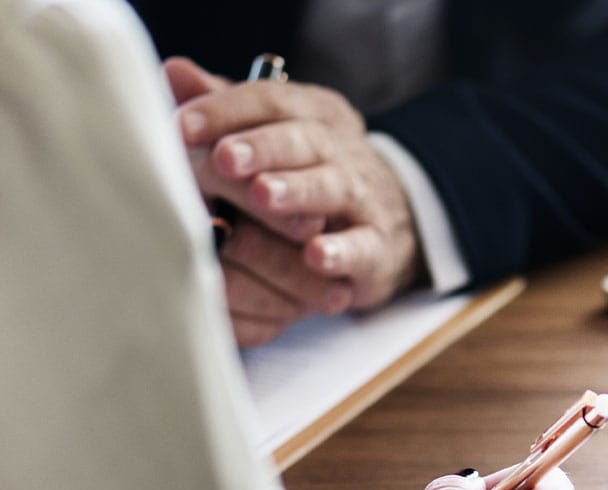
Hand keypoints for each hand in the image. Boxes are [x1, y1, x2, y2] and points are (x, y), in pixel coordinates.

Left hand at [166, 58, 425, 331]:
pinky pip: (362, 248)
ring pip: (334, 188)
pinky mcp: (377, 249)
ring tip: (263, 195)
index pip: (271, 100)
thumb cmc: (316, 180)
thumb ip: (228, 112)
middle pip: (304, 140)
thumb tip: (174, 74)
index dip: (227, 109)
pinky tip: (315, 256)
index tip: (183, 125)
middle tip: (224, 157)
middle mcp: (344, 151)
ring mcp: (365, 200)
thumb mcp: (276, 139)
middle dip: (263, 148)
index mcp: (316, 116)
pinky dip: (340, 252)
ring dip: (298, 191)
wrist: (391, 229)